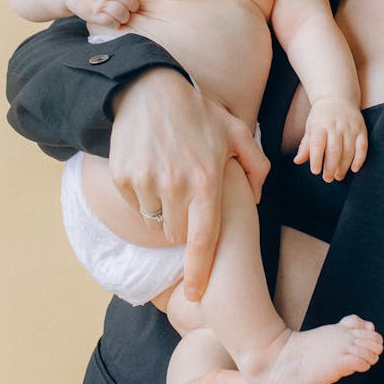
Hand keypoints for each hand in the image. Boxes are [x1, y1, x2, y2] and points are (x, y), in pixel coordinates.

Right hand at [66, 0, 142, 26]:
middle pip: (130, 1)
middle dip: (133, 7)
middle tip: (129, 8)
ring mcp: (100, 3)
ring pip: (122, 13)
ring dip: (125, 17)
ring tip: (122, 16)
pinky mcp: (94, 14)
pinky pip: (110, 22)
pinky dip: (115, 24)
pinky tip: (113, 21)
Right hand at [110, 70, 269, 298]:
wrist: (149, 88)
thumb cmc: (197, 111)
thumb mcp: (236, 131)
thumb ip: (256, 166)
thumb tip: (259, 197)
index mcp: (207, 180)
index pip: (204, 240)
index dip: (199, 272)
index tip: (197, 294)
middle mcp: (176, 186)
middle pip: (177, 235)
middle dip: (184, 226)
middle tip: (187, 198)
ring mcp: (147, 182)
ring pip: (155, 222)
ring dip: (163, 212)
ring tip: (170, 179)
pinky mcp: (124, 178)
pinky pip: (135, 205)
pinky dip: (142, 197)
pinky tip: (151, 169)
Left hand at [294, 96, 367, 181]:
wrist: (338, 98)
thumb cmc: (321, 117)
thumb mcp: (310, 127)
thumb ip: (305, 145)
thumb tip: (297, 161)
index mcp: (320, 124)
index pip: (318, 143)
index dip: (317, 159)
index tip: (315, 171)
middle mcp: (336, 125)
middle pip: (334, 150)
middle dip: (331, 167)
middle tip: (328, 178)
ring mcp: (350, 127)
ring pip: (349, 151)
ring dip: (344, 166)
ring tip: (338, 176)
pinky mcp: (361, 130)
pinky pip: (362, 147)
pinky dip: (359, 159)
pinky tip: (354, 169)